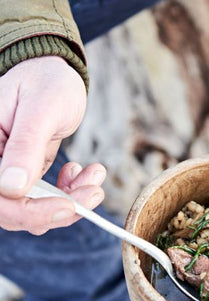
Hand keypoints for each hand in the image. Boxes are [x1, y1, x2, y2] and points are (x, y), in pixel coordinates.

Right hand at [0, 56, 105, 233]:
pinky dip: (70, 192)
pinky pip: (46, 196)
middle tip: (94, 193)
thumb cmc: (46, 82)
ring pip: (34, 207)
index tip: (68, 207)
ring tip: (94, 176)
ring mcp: (7, 171)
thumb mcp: (40, 110)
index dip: (29, 212)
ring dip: (70, 200)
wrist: (55, 75)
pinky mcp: (26, 172)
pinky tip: (84, 173)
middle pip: (14, 210)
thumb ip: (25, 147)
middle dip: (59, 209)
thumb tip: (12, 188)